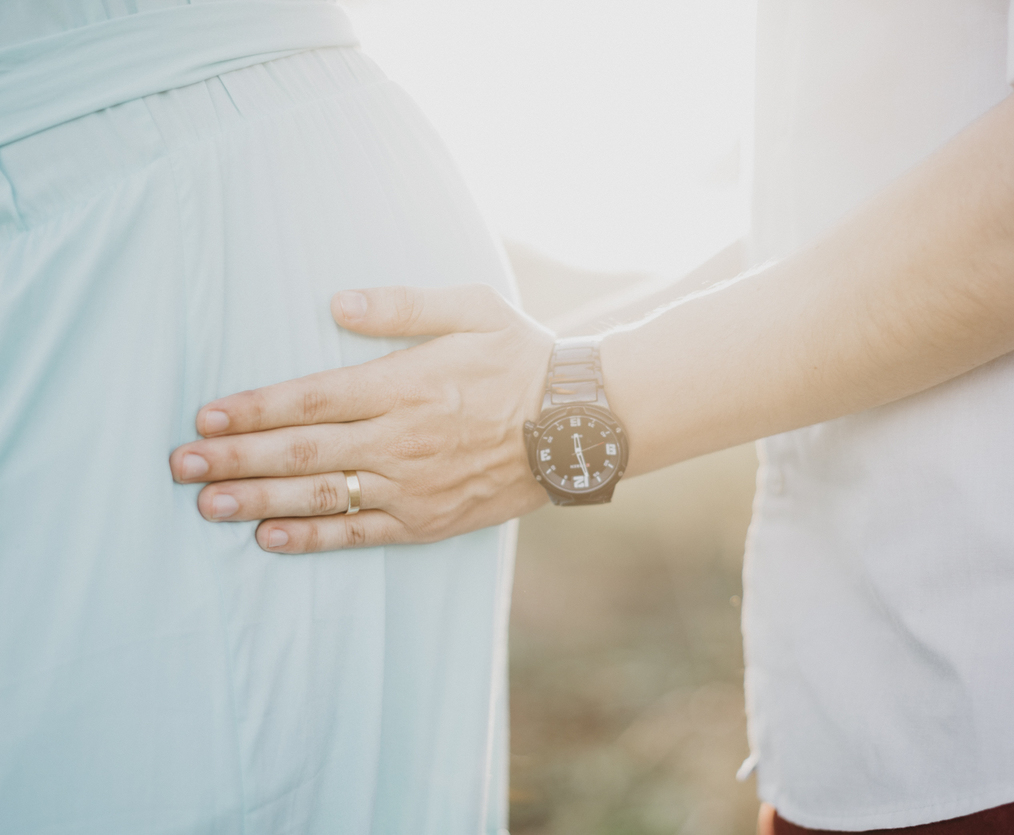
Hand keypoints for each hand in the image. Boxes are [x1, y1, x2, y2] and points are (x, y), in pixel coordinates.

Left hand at [169, 284, 554, 552]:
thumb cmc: (524, 358)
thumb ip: (404, 305)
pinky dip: (312, 536)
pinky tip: (269, 537)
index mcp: (405, 384)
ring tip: (206, 505)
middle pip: (301, 451)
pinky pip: (360, 532)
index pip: (311, 398)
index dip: (253, 409)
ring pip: (321, 495)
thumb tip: (338, 302)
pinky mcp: (429, 520)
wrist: (581, 424)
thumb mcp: (474, 308)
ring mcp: (414, 485)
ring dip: (258, 500)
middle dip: (234, 458)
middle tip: (180, 466)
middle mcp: (401, 439)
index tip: (206, 417)